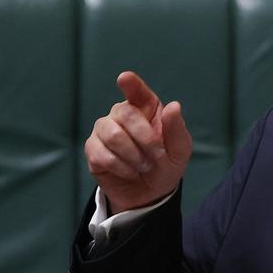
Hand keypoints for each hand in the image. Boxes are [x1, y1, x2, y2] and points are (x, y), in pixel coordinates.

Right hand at [85, 71, 192, 213]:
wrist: (150, 194)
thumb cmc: (166, 165)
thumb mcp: (179, 151)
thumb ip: (176, 129)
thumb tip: (174, 106)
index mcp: (145, 108)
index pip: (136, 91)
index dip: (131, 84)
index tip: (124, 78)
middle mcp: (121, 114)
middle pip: (125, 113)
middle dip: (144, 138)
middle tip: (156, 156)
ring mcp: (104, 130)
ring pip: (112, 134)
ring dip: (133, 155)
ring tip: (143, 167)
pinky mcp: (93, 150)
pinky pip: (102, 154)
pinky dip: (121, 167)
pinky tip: (130, 172)